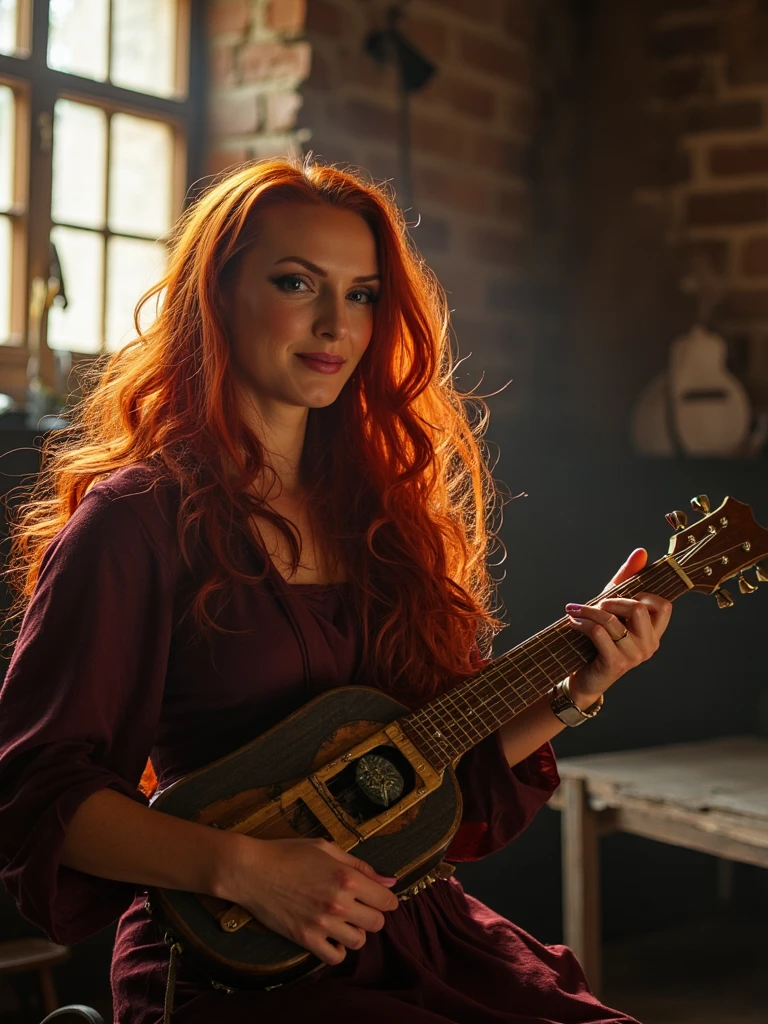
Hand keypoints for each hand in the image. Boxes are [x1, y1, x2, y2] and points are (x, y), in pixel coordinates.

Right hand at [220, 836, 399, 965]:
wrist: (252, 870)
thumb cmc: (288, 853)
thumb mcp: (327, 849)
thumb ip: (361, 866)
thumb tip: (389, 881)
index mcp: (346, 877)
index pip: (386, 900)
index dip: (387, 899)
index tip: (380, 897)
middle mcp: (338, 903)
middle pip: (376, 923)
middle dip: (373, 914)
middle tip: (360, 906)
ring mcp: (321, 924)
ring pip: (359, 942)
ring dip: (356, 932)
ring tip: (344, 920)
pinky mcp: (305, 939)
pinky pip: (335, 957)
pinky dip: (338, 949)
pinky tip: (331, 936)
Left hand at [564, 548, 672, 702]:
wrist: (584, 678)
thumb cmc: (599, 641)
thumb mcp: (613, 608)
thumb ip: (627, 580)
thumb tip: (641, 552)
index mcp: (654, 632)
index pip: (664, 605)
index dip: (641, 595)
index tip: (620, 597)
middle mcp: (650, 645)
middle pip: (637, 607)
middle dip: (611, 600)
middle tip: (595, 604)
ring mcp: (634, 656)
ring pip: (611, 619)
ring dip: (587, 610)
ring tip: (574, 610)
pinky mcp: (615, 663)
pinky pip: (598, 633)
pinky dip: (581, 623)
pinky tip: (572, 622)